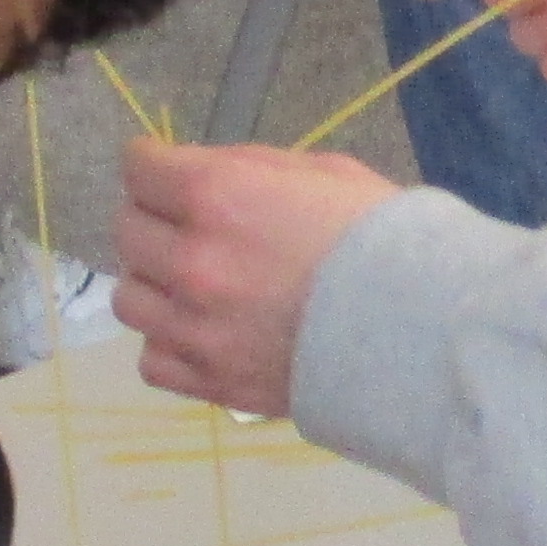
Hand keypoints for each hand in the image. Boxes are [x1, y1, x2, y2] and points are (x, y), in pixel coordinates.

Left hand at [112, 141, 399, 414]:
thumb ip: (248, 170)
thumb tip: (203, 176)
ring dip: (155, 284)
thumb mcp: (321, 171)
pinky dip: (170, 343)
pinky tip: (202, 333)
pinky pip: (153, 358)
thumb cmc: (379, 236)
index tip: (163, 170)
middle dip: (153, 219)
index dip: (152, 164)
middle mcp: (190, 259)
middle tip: (185, 225)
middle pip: (126, 229)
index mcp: (215, 195)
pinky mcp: (208, 380)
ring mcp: (193, 326)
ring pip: (130, 298)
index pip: (138, 168)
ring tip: (192, 285)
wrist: (420, 329)